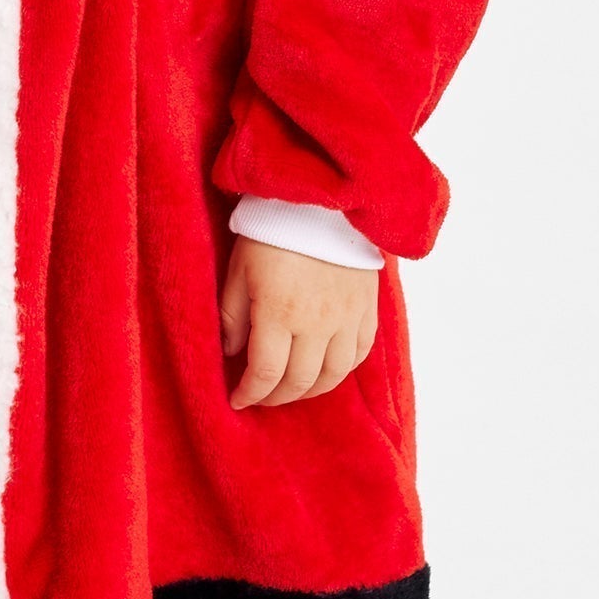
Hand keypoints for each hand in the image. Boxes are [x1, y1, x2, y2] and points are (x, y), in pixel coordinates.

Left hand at [220, 233, 375, 410]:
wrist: (319, 198)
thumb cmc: (271, 230)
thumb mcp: (238, 269)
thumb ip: (232, 315)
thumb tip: (231, 352)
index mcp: (278, 313)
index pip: (265, 373)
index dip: (249, 394)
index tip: (238, 400)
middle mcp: (316, 322)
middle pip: (299, 381)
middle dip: (276, 397)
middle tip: (262, 396)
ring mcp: (347, 317)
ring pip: (334, 374)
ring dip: (311, 390)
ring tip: (293, 388)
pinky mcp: (367, 307)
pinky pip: (360, 352)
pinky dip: (342, 369)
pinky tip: (326, 368)